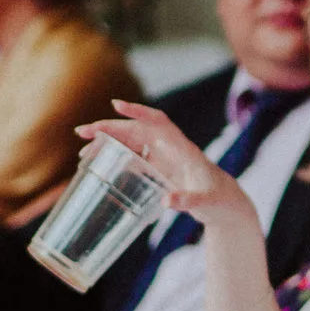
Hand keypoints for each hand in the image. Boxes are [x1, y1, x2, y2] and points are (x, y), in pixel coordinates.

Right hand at [75, 101, 252, 222]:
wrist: (227, 206)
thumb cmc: (220, 201)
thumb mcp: (207, 203)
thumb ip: (189, 201)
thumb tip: (166, 201)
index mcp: (183, 148)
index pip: (159, 122)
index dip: (138, 111)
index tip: (115, 105)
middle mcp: (171, 148)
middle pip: (136, 130)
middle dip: (109, 128)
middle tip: (82, 132)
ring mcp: (164, 157)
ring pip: (132, 142)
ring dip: (109, 141)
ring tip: (84, 150)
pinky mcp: (159, 168)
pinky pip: (133, 156)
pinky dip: (116, 156)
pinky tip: (99, 162)